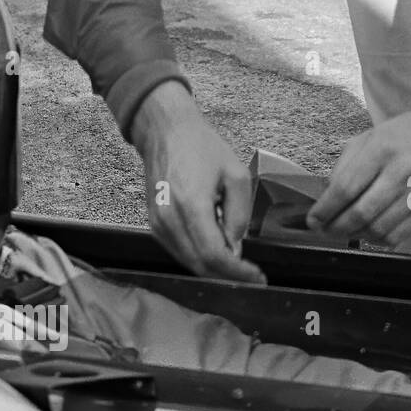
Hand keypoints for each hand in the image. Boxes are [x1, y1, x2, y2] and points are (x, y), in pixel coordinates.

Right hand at [131, 82, 265, 282]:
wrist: (166, 132)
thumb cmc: (201, 147)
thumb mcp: (236, 175)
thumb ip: (239, 215)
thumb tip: (236, 247)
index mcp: (192, 206)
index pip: (215, 255)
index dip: (237, 272)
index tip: (256, 276)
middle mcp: (169, 220)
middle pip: (200, 265)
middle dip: (227, 276)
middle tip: (249, 277)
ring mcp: (158, 224)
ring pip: (188, 262)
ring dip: (213, 270)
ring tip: (236, 266)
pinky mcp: (154, 224)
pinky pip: (178, 252)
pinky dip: (199, 258)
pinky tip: (216, 252)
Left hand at [307, 90, 410, 245]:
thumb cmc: (406, 133)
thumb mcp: (370, 136)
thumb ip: (345, 165)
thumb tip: (326, 197)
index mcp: (382, 149)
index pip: (346, 188)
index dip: (325, 209)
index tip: (313, 220)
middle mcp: (403, 171)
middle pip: (361, 213)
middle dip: (336, 227)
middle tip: (325, 230)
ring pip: (379, 228)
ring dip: (355, 234)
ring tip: (344, 230)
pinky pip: (399, 235)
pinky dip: (378, 239)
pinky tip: (368, 232)